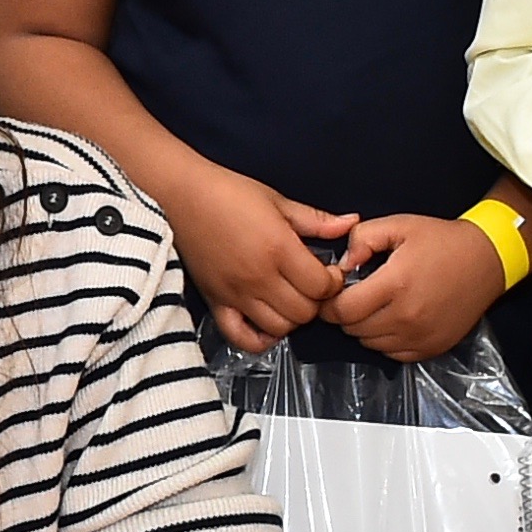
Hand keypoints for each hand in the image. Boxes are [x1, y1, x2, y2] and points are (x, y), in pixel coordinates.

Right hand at [162, 163, 355, 351]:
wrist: (180, 196)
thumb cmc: (228, 193)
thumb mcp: (277, 200)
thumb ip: (316, 219)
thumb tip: (351, 223)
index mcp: (278, 249)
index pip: (322, 287)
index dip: (334, 282)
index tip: (329, 271)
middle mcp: (258, 278)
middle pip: (305, 312)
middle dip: (315, 301)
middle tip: (310, 285)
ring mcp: (236, 294)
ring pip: (280, 328)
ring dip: (291, 317)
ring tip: (288, 299)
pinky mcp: (216, 302)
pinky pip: (242, 338)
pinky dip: (260, 338)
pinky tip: (266, 321)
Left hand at [318, 213, 503, 361]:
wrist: (489, 258)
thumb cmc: (443, 241)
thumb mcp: (400, 226)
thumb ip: (362, 239)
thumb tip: (341, 266)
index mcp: (396, 285)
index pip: (342, 310)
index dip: (330, 302)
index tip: (334, 292)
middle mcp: (407, 317)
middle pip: (352, 329)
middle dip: (346, 313)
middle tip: (357, 295)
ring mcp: (421, 336)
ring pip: (369, 344)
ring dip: (365, 328)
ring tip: (378, 305)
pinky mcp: (432, 347)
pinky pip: (392, 354)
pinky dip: (385, 340)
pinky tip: (394, 318)